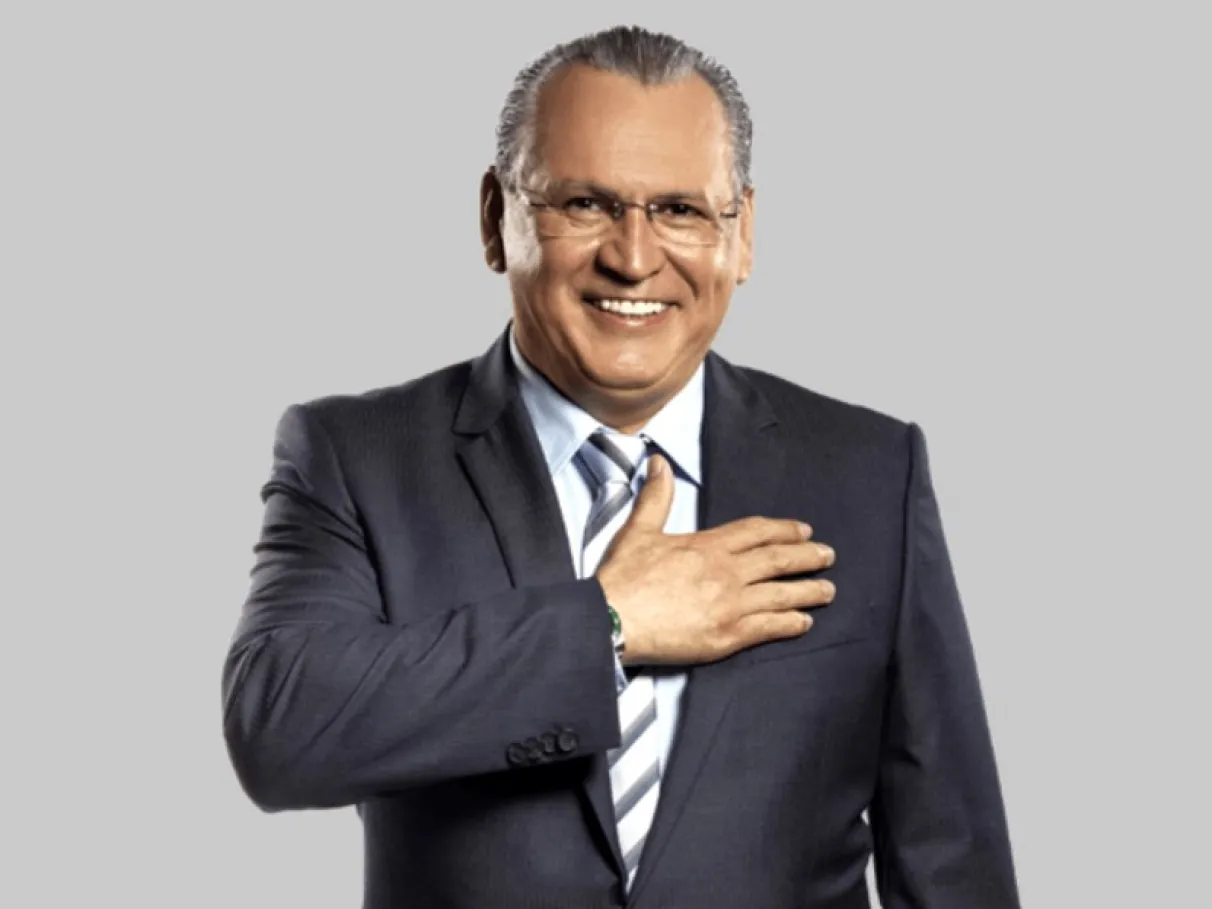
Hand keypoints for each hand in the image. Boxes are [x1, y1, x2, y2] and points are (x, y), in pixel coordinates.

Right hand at [595, 454, 836, 665]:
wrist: (611, 620)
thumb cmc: (621, 579)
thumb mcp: (638, 531)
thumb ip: (656, 497)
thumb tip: (659, 462)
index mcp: (707, 546)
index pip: (756, 532)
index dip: (783, 530)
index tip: (803, 530)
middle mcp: (725, 573)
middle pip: (778, 560)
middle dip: (807, 557)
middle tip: (828, 555)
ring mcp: (730, 605)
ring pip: (781, 594)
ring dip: (808, 591)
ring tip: (828, 590)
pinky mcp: (727, 636)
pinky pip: (769, 628)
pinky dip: (790, 623)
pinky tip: (804, 622)